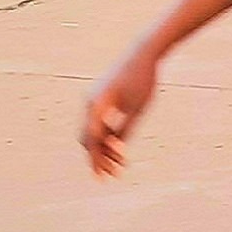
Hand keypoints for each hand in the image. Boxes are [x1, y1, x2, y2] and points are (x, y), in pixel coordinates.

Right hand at [80, 47, 160, 177]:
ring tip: (120, 164)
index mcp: (97, 105)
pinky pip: (97, 122)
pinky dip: (106, 135)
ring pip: (92, 131)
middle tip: (114, 174)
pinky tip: (118, 147)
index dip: (97, 160)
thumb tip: (116, 149)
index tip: (102, 177)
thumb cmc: (143, 80)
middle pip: (88, 138)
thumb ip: (125, 129)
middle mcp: (90, 103)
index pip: (93, 140)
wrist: (142, 54)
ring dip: (104, 148)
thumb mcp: (137, 109)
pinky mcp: (99, 98)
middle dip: (100, 157)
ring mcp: (93, 100)